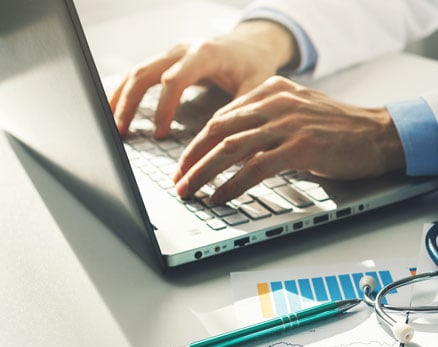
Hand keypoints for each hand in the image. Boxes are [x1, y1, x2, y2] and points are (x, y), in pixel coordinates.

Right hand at [109, 20, 296, 137]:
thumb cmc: (255, 65)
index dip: (164, 107)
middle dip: (129, 102)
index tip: (160, 134)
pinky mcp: (167, 60)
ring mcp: (172, 53)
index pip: (174, 80)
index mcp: (205, 54)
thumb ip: (242, 108)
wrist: (252, 44)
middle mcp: (183, 49)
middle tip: (120, 131)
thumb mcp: (256, 85)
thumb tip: (224, 139)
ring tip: (109, 124)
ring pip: (137, 71)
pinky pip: (139, 73)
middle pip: (145, 72)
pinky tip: (114, 109)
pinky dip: (125, 91)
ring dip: (120, 97)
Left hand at [173, 76, 406, 202]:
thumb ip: (272, 121)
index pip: (224, 115)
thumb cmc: (345, 130)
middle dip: (193, 157)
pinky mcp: (300, 147)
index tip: (187, 162)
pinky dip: (233, 184)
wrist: (382, 135)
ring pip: (231, 148)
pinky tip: (221, 196)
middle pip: (220, 129)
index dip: (200, 141)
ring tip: (191, 191)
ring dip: (205, 172)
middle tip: (178, 179)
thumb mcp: (303, 113)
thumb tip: (240, 148)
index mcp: (274, 90)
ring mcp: (288, 124)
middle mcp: (277, 103)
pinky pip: (255, 167)